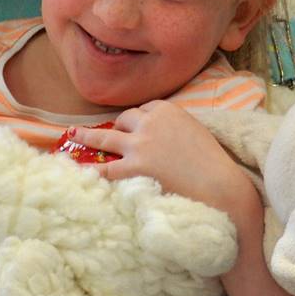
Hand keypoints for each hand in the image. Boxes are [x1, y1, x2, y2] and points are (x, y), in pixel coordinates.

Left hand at [76, 102, 258, 215]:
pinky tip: (78, 171)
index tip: (135, 126)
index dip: (139, 119)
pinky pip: (105, 169)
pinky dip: (90, 170)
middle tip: (110, 132)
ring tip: (74, 136)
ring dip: (87, 137)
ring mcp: (140, 145)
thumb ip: (174, 128)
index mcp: (168, 110)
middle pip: (125, 119)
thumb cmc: (213, 163)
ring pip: (106, 138)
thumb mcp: (194, 132)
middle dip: (118, 126)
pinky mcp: (135, 168)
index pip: (144, 109)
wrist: (220, 186)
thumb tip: (159, 136)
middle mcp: (150, 122)